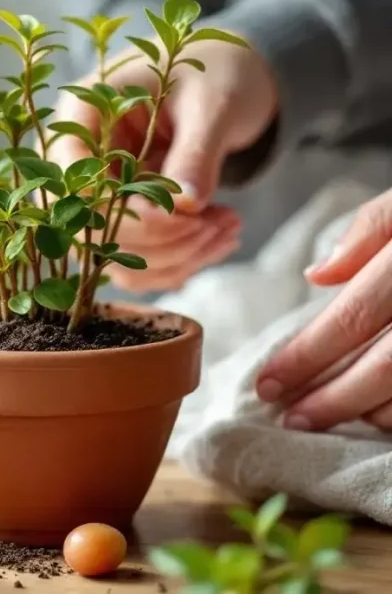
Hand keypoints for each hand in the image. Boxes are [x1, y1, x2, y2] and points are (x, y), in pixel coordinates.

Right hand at [49, 36, 276, 290]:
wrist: (226, 77)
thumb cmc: (215, 72)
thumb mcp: (213, 103)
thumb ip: (196, 152)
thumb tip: (187, 205)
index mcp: (82, 115)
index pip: (74, 183)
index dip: (125, 212)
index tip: (188, 214)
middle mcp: (76, 160)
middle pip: (89, 229)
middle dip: (160, 239)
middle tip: (222, 223)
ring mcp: (94, 193)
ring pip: (112, 255)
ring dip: (174, 257)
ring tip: (228, 228)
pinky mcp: (119, 217)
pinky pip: (133, 261)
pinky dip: (177, 261)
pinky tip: (217, 238)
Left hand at [256, 188, 391, 431]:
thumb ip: (373, 228)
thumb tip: (317, 277)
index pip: (354, 316)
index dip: (306, 355)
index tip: (266, 382)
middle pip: (385, 366)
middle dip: (332, 398)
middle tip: (290, 418)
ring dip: (373, 412)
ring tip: (329, 418)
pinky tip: (384, 416)